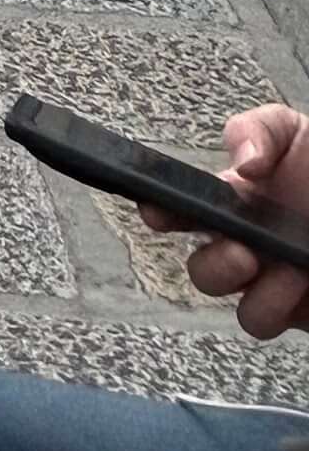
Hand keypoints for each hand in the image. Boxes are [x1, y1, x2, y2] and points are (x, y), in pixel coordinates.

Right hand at [169, 104, 308, 337]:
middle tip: (244, 252)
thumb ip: (258, 130)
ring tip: (289, 271)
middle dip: (214, 264)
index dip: (159, 209)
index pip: (180, 207)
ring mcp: (271, 281)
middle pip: (201, 269)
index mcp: (234, 200)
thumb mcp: (292, 131)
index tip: (157, 209)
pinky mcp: (294, 309)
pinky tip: (302, 281)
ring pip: (235, 305)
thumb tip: (240, 163)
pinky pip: (264, 320)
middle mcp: (245, 244)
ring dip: (254, 291)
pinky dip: (276, 305)